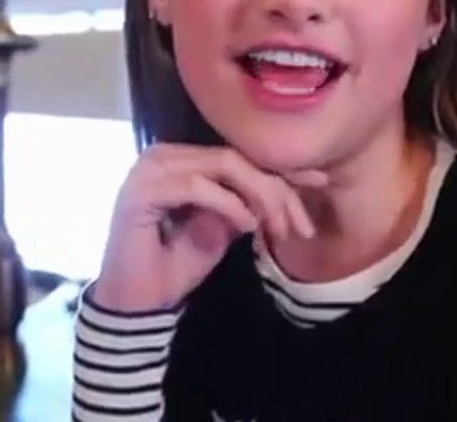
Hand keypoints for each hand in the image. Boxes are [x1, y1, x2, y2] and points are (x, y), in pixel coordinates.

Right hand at [88, 144, 325, 312]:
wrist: (137, 302)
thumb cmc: (176, 265)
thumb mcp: (222, 228)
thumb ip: (246, 202)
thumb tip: (286, 187)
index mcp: (183, 158)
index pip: (239, 154)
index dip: (281, 169)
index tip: (319, 184)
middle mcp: (165, 154)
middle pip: (236, 156)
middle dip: (277, 187)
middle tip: (302, 223)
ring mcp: (151, 168)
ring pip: (223, 165)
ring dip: (259, 195)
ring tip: (279, 228)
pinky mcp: (143, 189)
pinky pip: (199, 185)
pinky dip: (229, 204)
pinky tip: (248, 226)